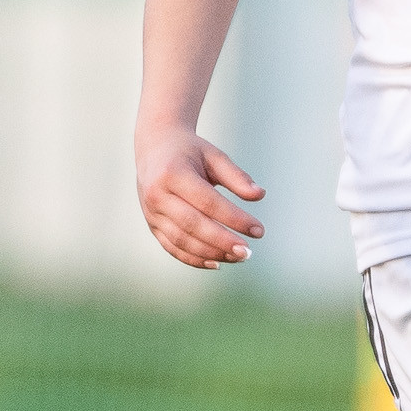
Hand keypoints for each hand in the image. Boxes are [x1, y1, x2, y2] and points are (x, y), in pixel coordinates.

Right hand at [138, 124, 265, 269]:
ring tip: (238, 257)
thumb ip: (236, 176)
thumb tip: (260, 195)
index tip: (258, 230)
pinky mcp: (152, 224)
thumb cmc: (189, 151)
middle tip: (248, 252)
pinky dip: (194, 259)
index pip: (208, 202)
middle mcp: (157, 195)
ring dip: (211, 253)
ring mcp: (151, 212)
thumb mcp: (214, 156)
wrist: (154, 148)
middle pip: (193, 225)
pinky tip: (217, 262)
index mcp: (173, 173)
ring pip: (181, 241)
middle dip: (222, 242)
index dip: (234, 219)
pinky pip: (172, 247)